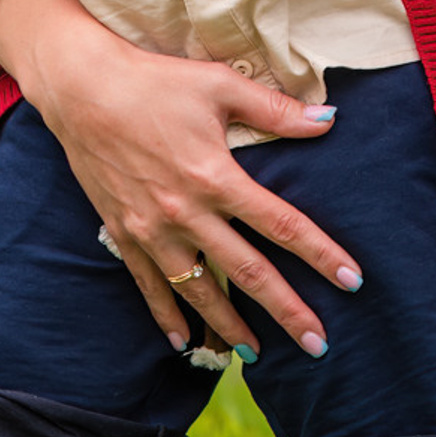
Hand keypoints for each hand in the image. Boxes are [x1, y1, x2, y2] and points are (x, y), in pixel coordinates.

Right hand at [0, 0, 362, 359]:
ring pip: (200, 291)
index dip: (320, 254)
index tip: (351, 280)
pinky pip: (149, 287)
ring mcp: (152, 231)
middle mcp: (186, 213)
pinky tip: (182, 342)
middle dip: (287, 311)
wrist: (84, 91)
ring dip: (230, 326)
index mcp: (215, 177)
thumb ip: (275, 110)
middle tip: (318, 345)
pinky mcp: (124, 234)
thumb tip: (328, 121)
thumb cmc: (157, 82)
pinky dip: (167, 317)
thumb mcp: (220, 85)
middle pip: (248, 271)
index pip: (281, 224)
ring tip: (258, 354)